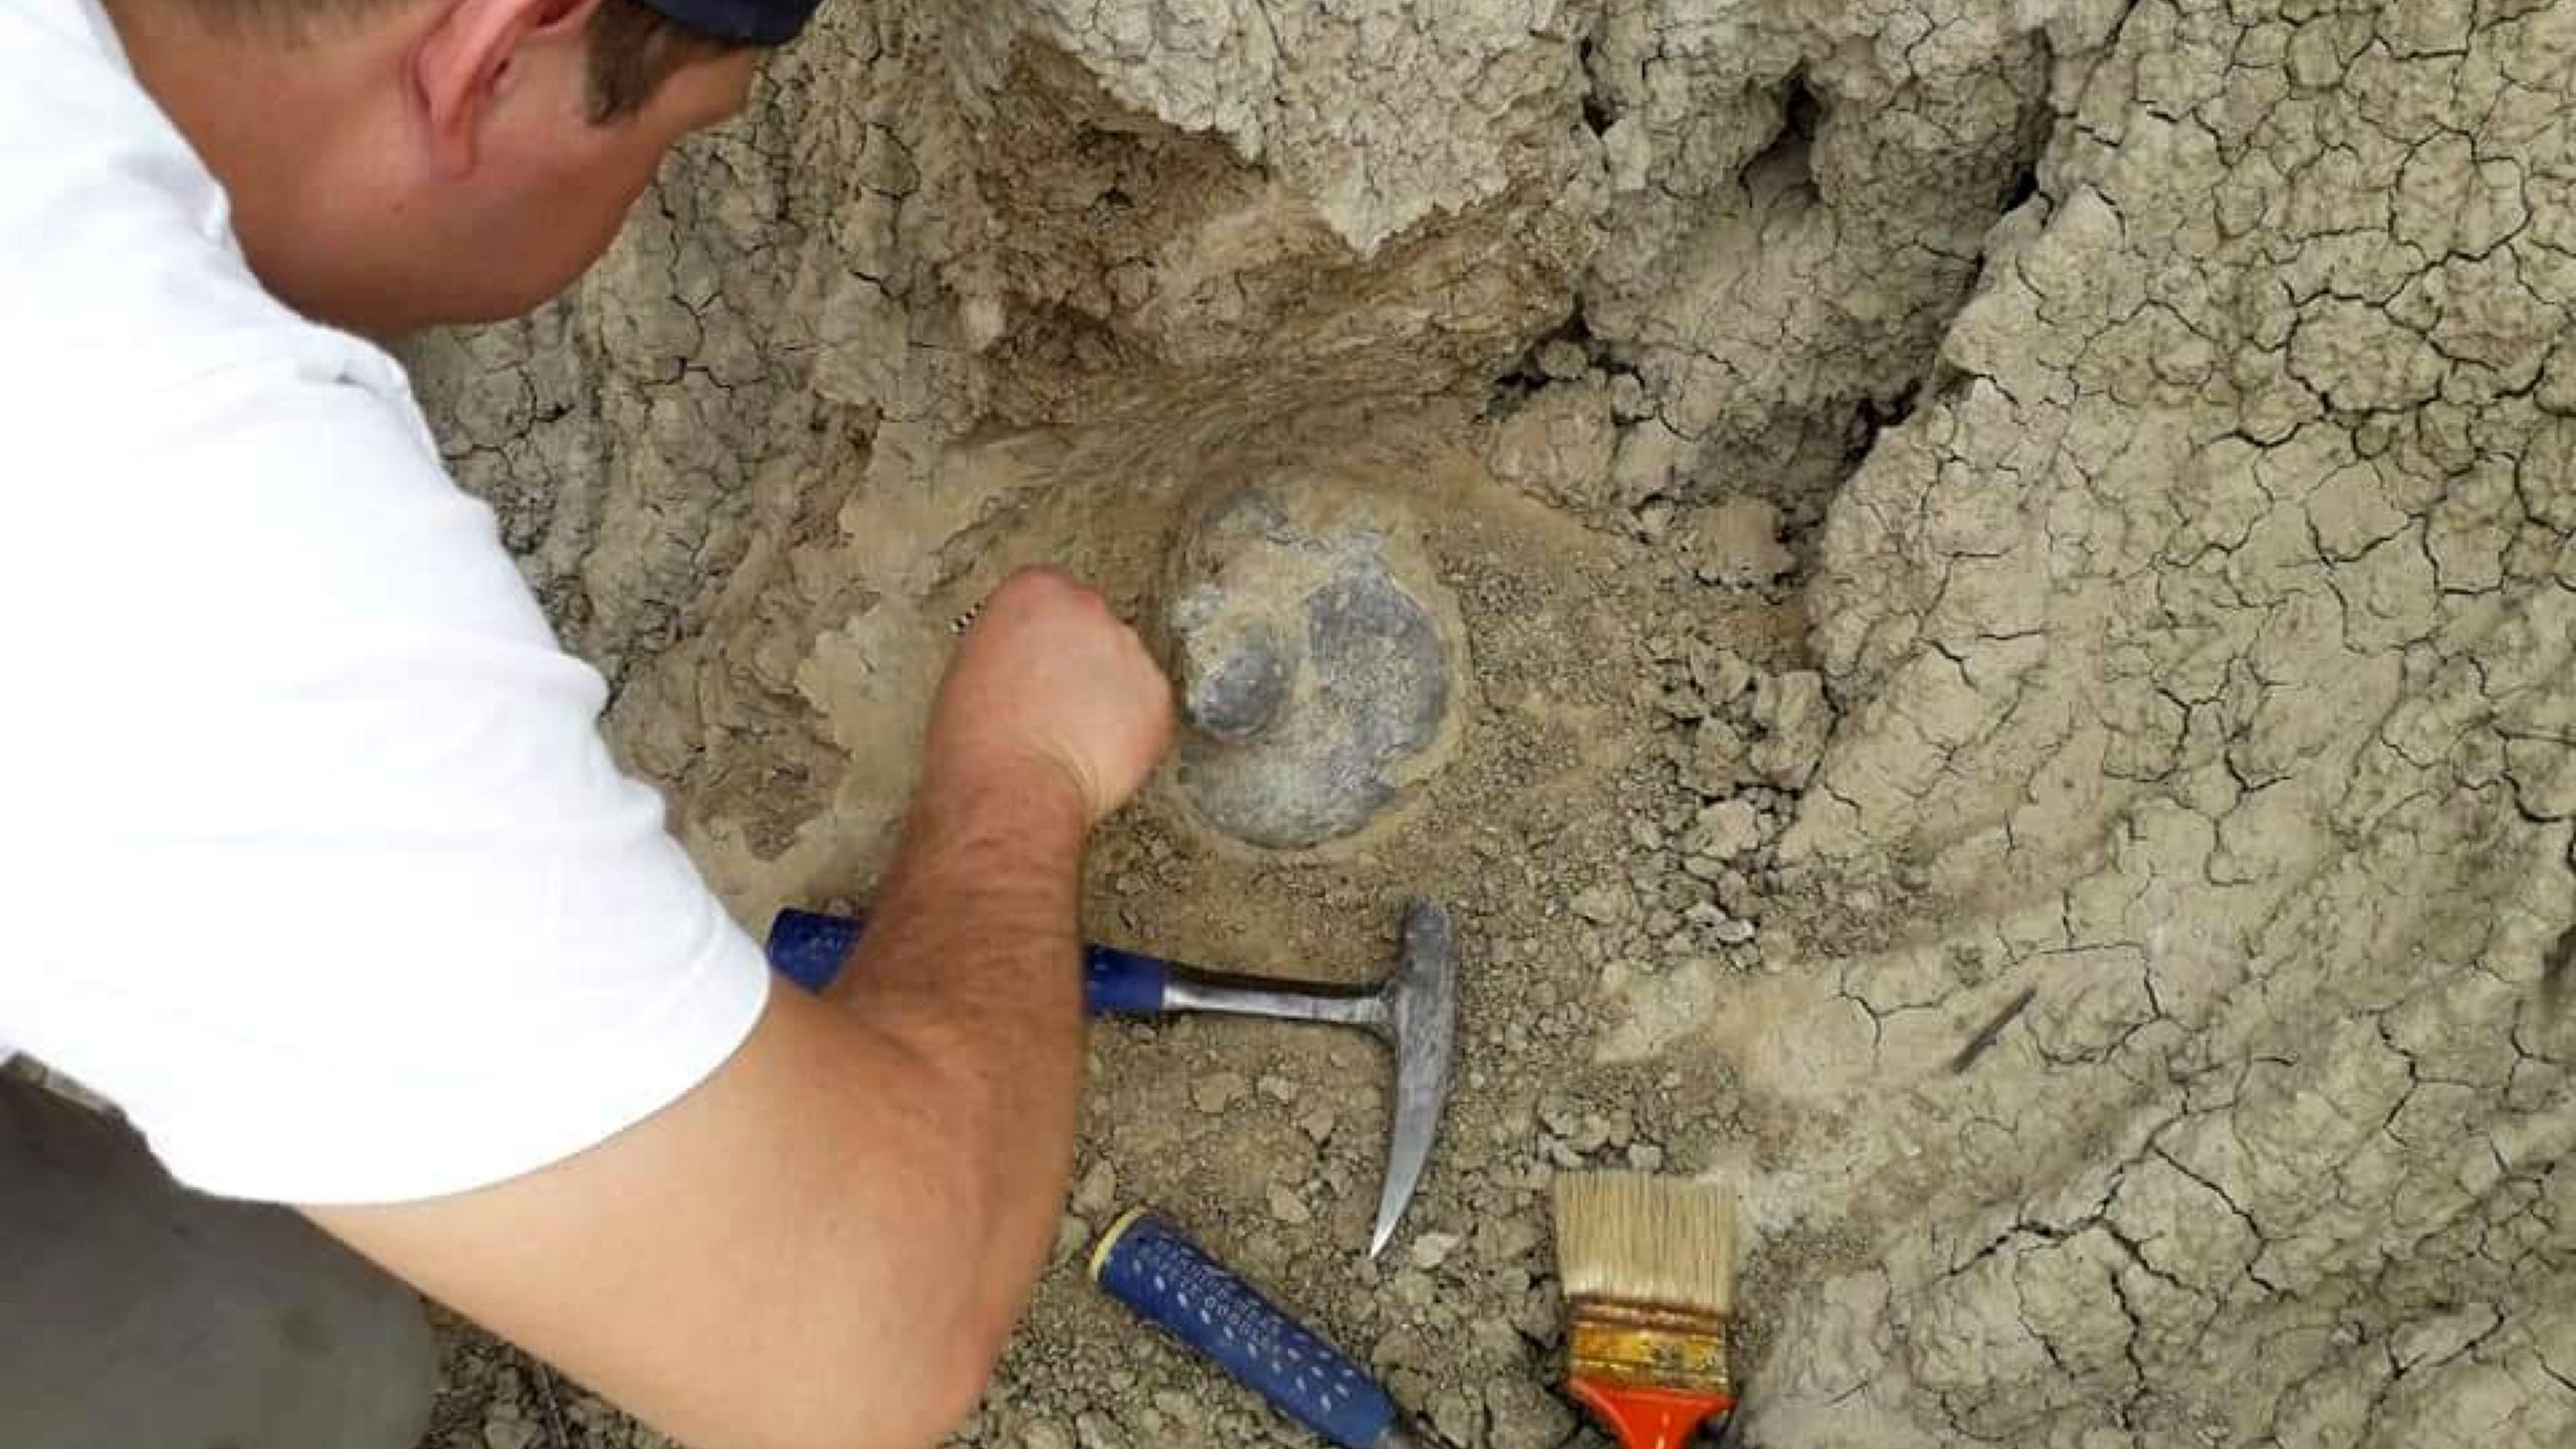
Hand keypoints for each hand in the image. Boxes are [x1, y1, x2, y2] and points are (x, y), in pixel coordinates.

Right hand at [923, 569, 1174, 826]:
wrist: (1011, 785)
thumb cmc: (977, 738)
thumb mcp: (972, 664)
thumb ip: (1011, 641)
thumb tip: (1029, 655)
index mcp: (1035, 590)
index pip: (1054, 597)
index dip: (1047, 640)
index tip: (1042, 665)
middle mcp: (1089, 607)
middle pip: (1095, 628)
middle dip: (1083, 663)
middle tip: (1056, 705)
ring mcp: (1130, 650)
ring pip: (1126, 668)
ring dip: (1110, 696)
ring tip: (1074, 735)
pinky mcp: (1158, 696)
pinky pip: (1150, 710)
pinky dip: (1134, 731)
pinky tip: (1099, 751)